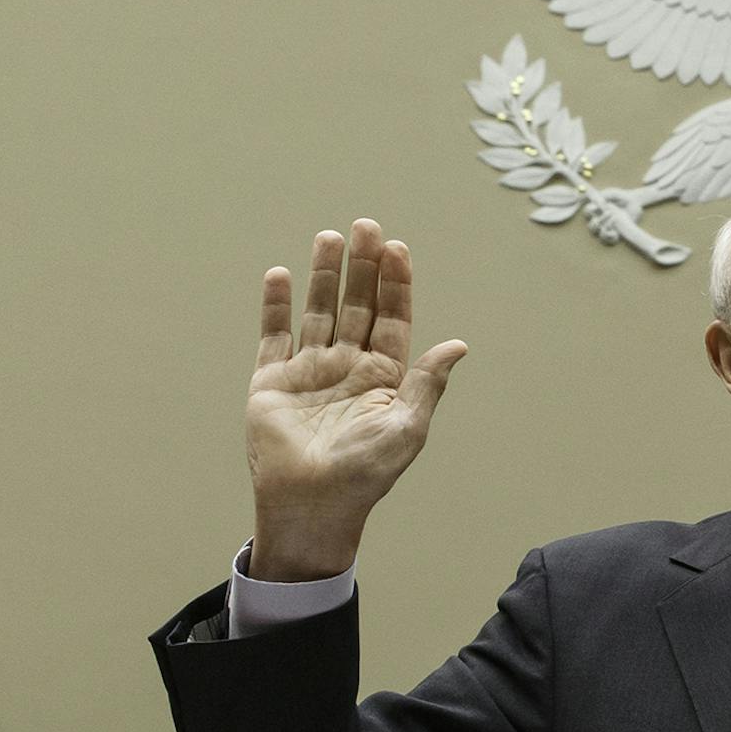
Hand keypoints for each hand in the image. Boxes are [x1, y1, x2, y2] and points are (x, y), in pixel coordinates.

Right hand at [245, 218, 467, 579]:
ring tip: (330, 237)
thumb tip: (459, 344)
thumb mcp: (408, 427)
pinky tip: (280, 274)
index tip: (396, 248)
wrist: (312, 505)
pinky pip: (273, 336)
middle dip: (362, 267)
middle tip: (365, 226)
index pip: (392, 317)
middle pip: (357, 304)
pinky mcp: (271, 382)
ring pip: (318, 311)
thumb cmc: (366, 473)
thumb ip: (428, 382)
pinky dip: (275, 306)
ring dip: (324, 275)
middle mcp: (347, 366)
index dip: (395, 283)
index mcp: (383, 376)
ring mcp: (309, 371)